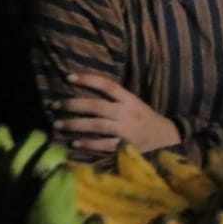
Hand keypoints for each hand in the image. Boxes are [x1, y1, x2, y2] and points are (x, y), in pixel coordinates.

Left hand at [54, 73, 179, 152]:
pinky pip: (103, 145)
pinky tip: (74, 143)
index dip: (88, 79)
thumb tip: (85, 91)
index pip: (108, 85)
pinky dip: (88, 144)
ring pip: (96, 125)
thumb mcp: (135, 104)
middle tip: (54, 105)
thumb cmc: (146, 119)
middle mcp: (128, 113)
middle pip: (96, 106)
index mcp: (130, 100)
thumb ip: (115, 99)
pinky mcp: (126, 146)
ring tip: (57, 124)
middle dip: (73, 105)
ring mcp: (126, 131)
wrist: (168, 138)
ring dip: (75, 125)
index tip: (68, 77)